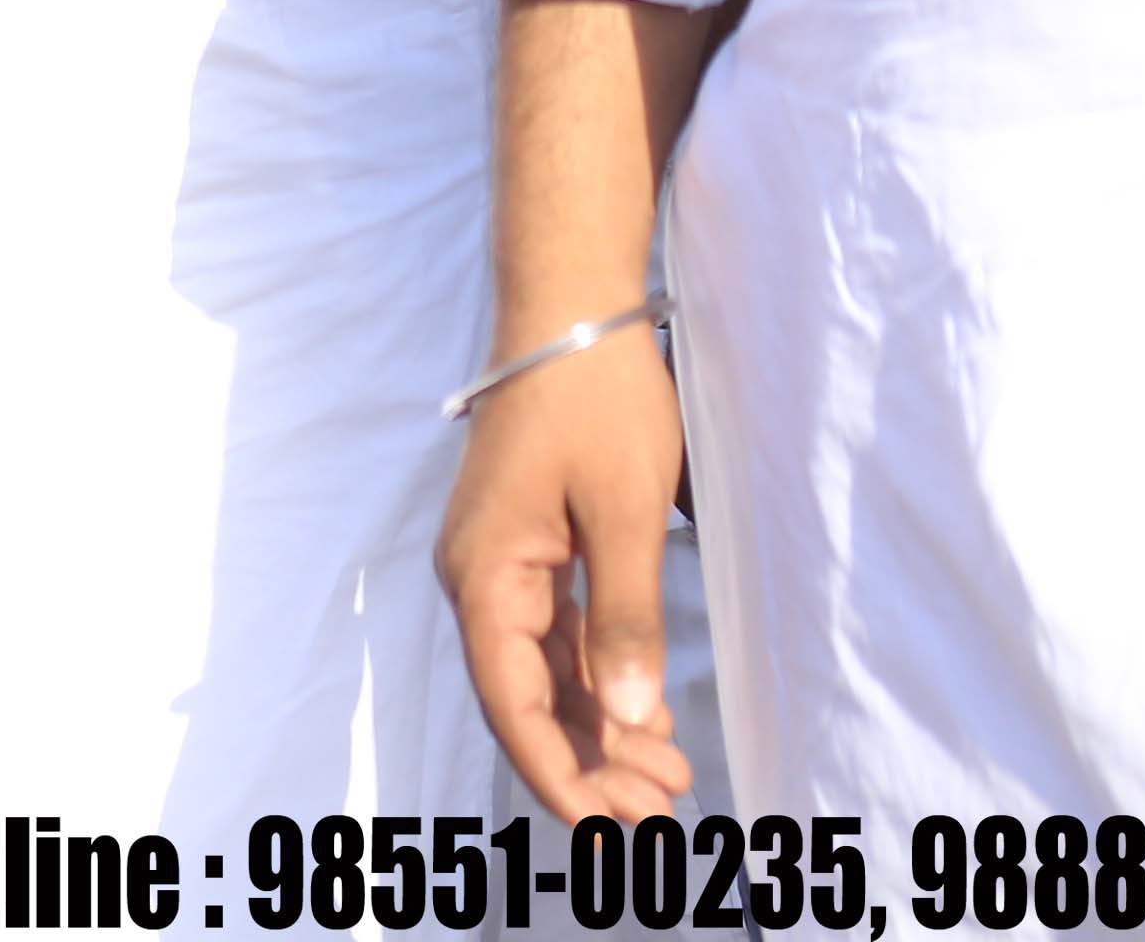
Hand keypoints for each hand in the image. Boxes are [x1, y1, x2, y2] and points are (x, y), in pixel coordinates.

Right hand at [438, 325, 696, 822]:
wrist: (571, 310)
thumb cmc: (596, 402)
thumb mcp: (626, 513)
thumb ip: (625, 620)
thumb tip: (626, 721)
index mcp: (486, 574)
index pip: (511, 702)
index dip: (557, 775)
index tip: (607, 834)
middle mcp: (479, 579)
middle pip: (524, 698)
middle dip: (587, 767)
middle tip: (660, 819)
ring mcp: (501, 565)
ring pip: (542, 674)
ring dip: (597, 731)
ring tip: (665, 781)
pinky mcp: (529, 551)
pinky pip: (554, 640)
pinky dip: (597, 684)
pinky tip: (640, 719)